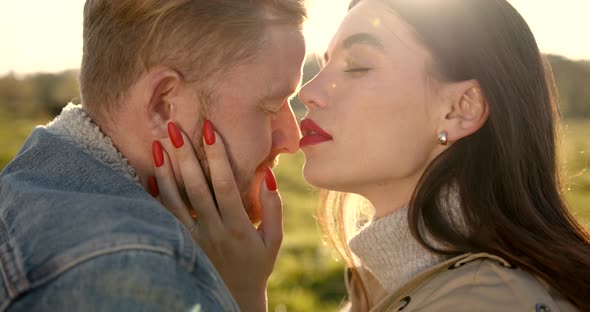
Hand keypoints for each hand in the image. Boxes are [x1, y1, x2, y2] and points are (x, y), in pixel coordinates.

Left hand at [152, 121, 281, 311]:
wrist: (234, 298)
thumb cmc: (257, 264)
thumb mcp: (273, 239)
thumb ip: (273, 207)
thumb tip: (266, 175)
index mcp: (237, 226)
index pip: (225, 185)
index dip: (217, 157)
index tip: (210, 130)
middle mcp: (212, 230)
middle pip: (195, 187)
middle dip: (185, 155)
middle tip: (174, 127)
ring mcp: (193, 239)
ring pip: (175, 200)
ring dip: (165, 171)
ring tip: (158, 143)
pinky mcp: (180, 245)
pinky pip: (164, 217)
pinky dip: (155, 196)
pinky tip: (149, 174)